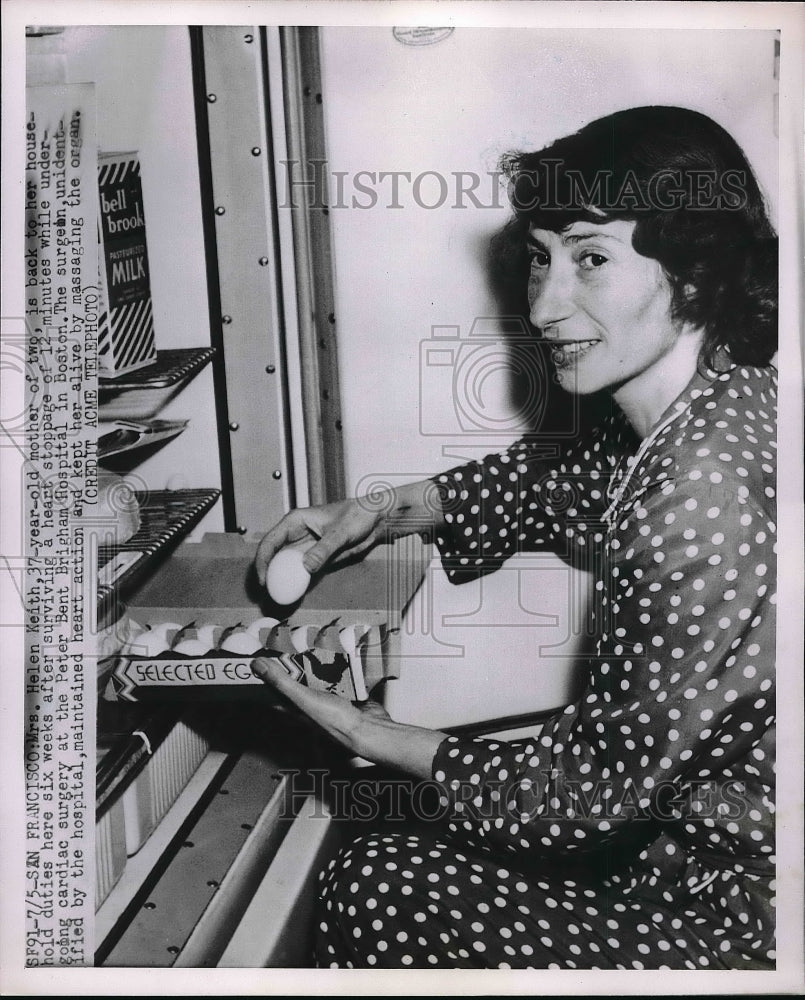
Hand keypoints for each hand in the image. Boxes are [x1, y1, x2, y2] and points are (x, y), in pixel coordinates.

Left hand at [252, 656, 445, 779]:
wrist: (368, 728)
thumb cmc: (335, 720)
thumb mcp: (304, 698)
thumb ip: (281, 682)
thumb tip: (257, 665)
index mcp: (294, 707)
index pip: (271, 690)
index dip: (264, 675)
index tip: (259, 656)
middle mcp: (307, 703)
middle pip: (294, 680)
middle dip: (291, 663)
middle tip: (286, 643)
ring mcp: (326, 697)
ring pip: (314, 676)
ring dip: (314, 662)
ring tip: (310, 643)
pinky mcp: (343, 691)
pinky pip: (335, 674)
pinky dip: (335, 664)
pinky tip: (336, 653)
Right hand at [254, 497, 383, 581]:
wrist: (374, 521)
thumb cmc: (358, 516)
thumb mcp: (341, 532)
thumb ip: (324, 549)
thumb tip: (306, 567)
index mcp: (295, 521)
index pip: (270, 541)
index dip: (262, 560)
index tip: (263, 579)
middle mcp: (296, 534)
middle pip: (273, 555)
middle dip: (267, 573)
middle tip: (267, 593)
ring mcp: (304, 547)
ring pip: (284, 565)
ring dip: (280, 580)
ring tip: (277, 597)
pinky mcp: (314, 558)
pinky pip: (300, 572)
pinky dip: (295, 583)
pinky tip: (293, 594)